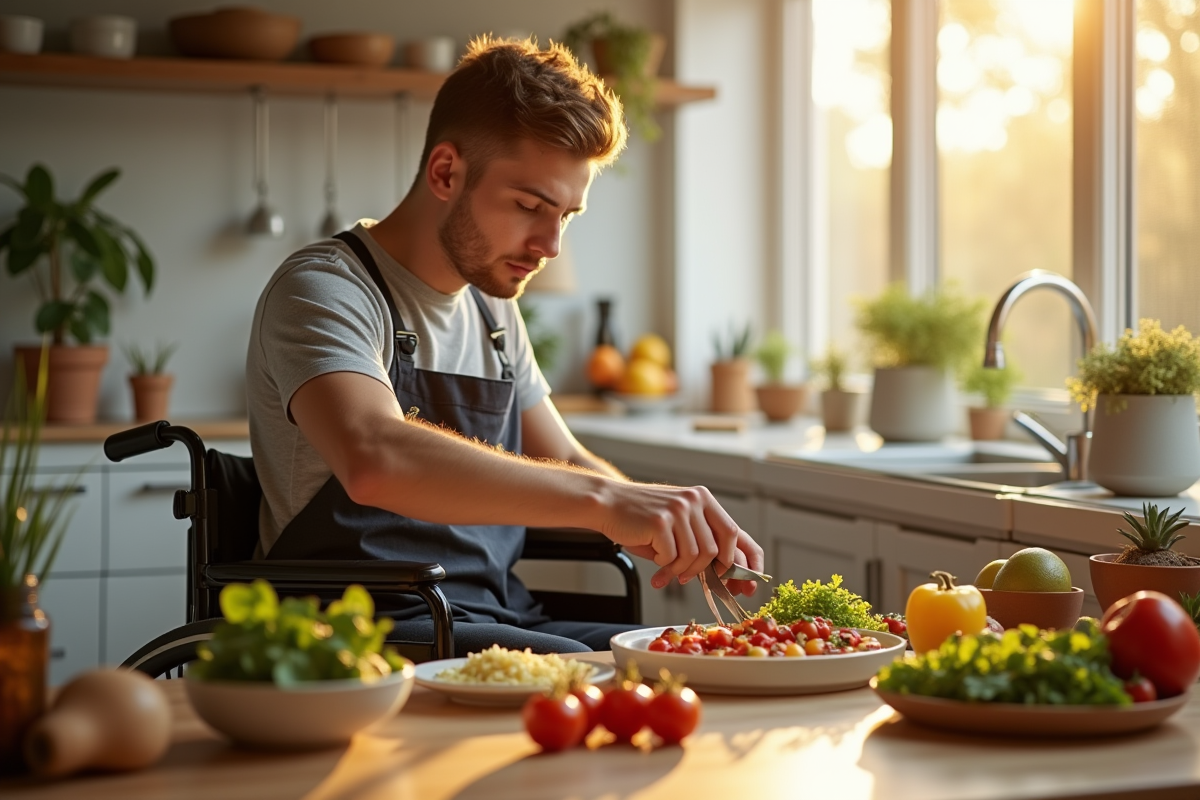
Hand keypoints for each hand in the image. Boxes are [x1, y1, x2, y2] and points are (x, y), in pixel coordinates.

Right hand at [596, 482, 762, 591]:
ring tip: (666, 567)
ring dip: (680, 569)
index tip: (747, 584)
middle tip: (692, 578)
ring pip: (695, 556)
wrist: (608, 504)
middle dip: (708, 571)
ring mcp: (678, 510)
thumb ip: (703, 539)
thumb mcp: (679, 523)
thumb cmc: (643, 520)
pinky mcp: (661, 522)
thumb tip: (730, 573)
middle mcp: (694, 500)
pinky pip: (672, 557)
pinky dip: (664, 566)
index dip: (746, 561)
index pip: (736, 532)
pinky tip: (654, 558)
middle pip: (717, 548)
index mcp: (704, 499)